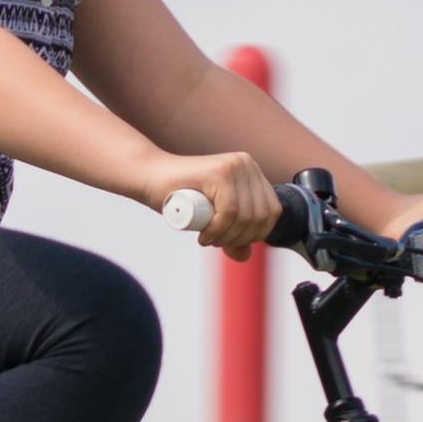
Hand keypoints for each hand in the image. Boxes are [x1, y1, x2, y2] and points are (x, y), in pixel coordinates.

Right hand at [155, 151, 285, 254]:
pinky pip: (230, 211)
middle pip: (261, 216)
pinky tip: (204, 235)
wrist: (150, 177)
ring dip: (226, 237)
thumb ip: (232, 235)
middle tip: (216, 242)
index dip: (255, 235)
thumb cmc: (180, 198)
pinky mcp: (219, 171)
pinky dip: (218, 230)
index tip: (230, 242)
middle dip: (239, 239)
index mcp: (252, 172)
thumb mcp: (213, 220)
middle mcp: (247, 164)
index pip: (272, 212)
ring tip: (208, 238)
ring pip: (245, 216)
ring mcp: (234, 165)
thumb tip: (246, 257)